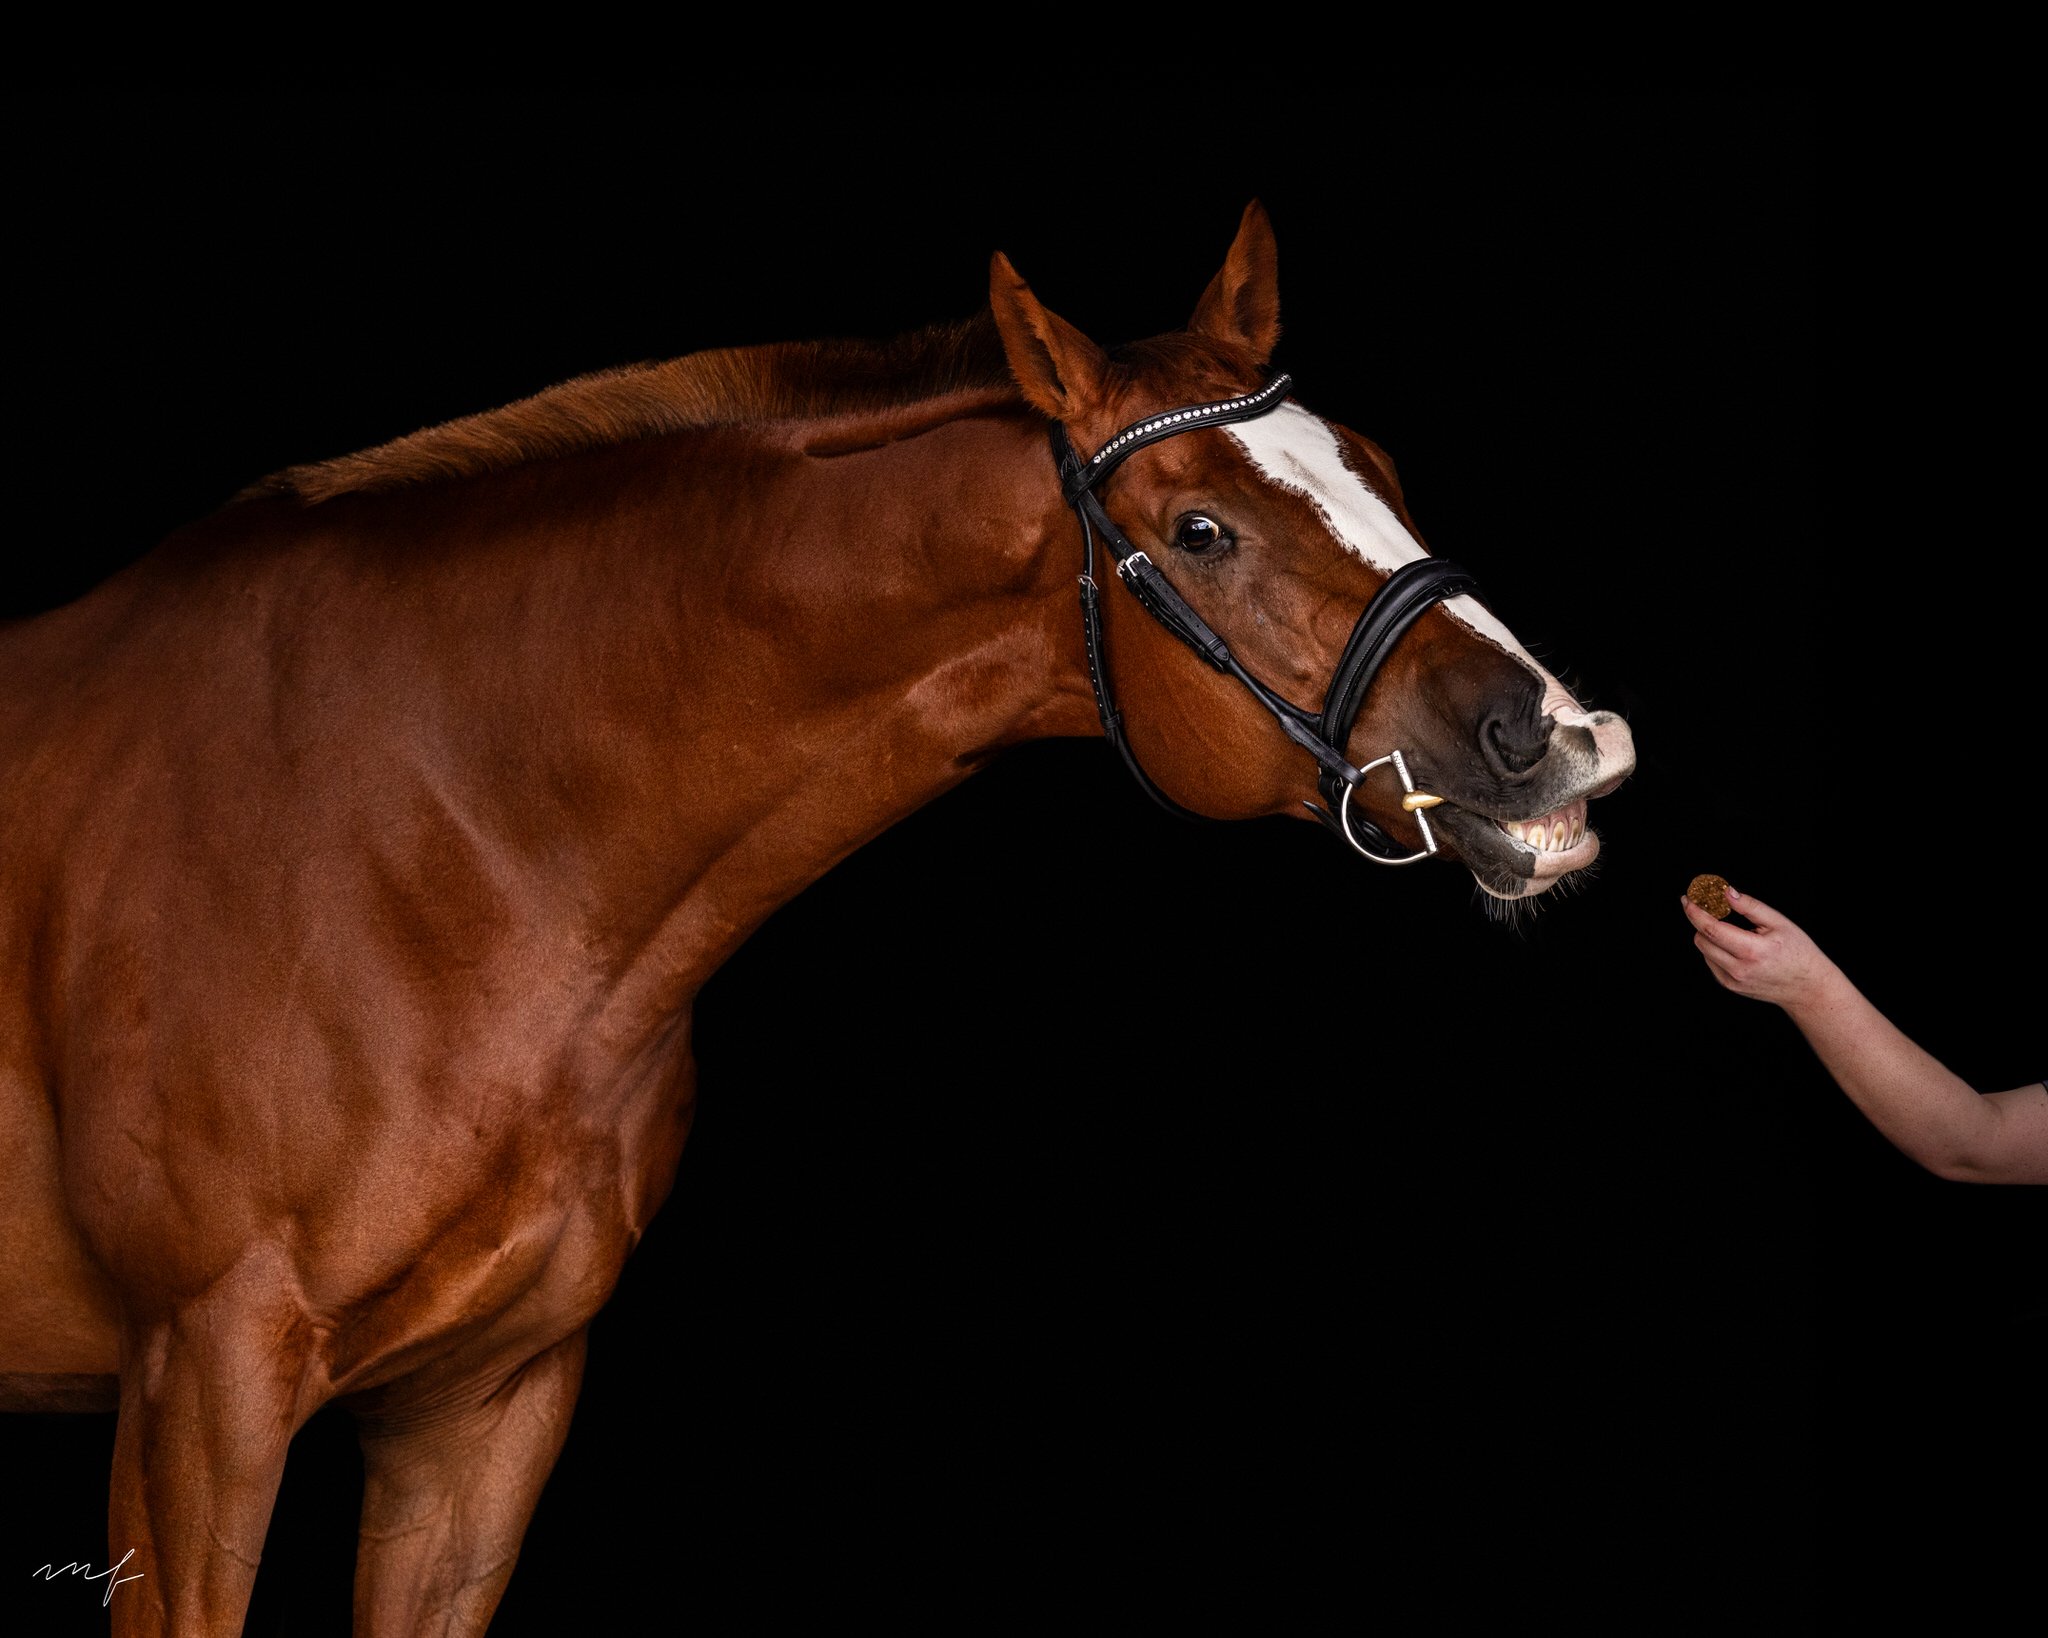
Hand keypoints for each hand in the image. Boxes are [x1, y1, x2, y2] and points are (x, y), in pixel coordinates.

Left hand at [1679, 886, 1836, 1009]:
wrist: (1807, 987)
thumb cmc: (1797, 951)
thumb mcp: (1779, 922)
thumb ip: (1750, 906)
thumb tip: (1725, 892)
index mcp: (1753, 950)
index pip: (1712, 929)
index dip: (1696, 912)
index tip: (1687, 898)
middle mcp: (1739, 969)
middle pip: (1701, 939)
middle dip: (1699, 920)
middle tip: (1704, 906)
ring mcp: (1733, 980)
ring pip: (1704, 950)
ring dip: (1707, 934)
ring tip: (1725, 925)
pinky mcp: (1730, 986)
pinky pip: (1711, 962)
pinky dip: (1714, 948)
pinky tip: (1731, 943)